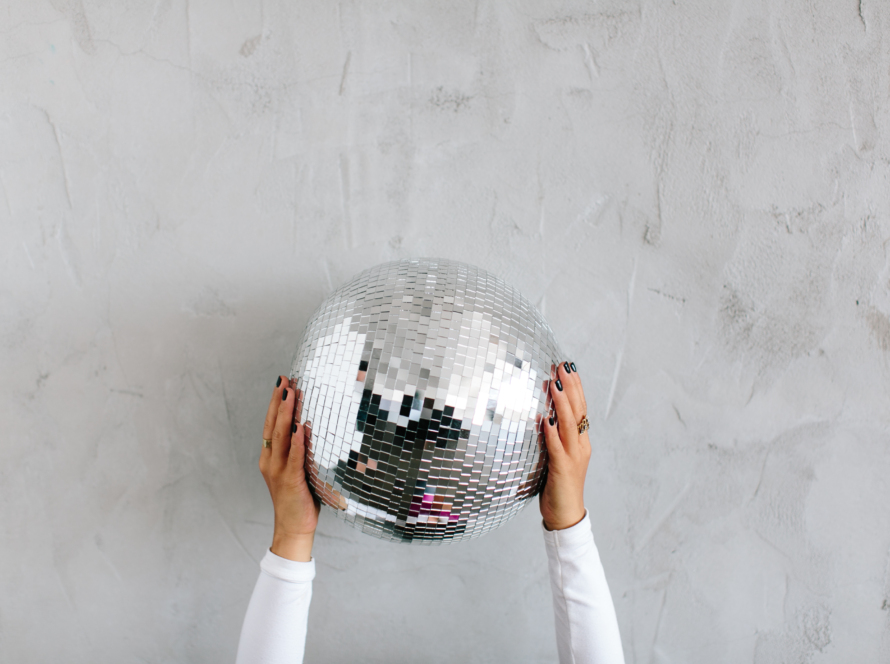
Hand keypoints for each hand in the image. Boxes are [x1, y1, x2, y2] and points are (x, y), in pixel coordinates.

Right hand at [259, 376, 319, 561]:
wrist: (292, 528)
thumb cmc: (300, 498)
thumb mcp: (300, 469)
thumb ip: (303, 451)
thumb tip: (316, 428)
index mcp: (271, 457)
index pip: (271, 424)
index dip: (276, 403)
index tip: (283, 382)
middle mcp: (271, 461)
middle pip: (273, 425)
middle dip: (280, 401)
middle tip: (285, 379)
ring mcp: (278, 471)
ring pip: (281, 437)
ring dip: (286, 414)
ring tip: (292, 394)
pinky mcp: (290, 481)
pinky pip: (294, 457)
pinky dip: (297, 442)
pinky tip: (300, 427)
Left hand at [540, 361, 590, 530]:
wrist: (566, 515)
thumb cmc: (558, 485)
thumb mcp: (556, 456)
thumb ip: (552, 437)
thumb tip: (541, 416)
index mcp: (581, 441)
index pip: (580, 408)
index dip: (575, 387)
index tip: (567, 367)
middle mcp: (580, 446)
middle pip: (578, 411)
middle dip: (570, 387)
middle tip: (562, 366)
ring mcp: (573, 457)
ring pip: (569, 425)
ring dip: (562, 403)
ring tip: (554, 384)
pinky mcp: (563, 469)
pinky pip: (556, 447)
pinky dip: (550, 432)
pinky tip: (545, 419)